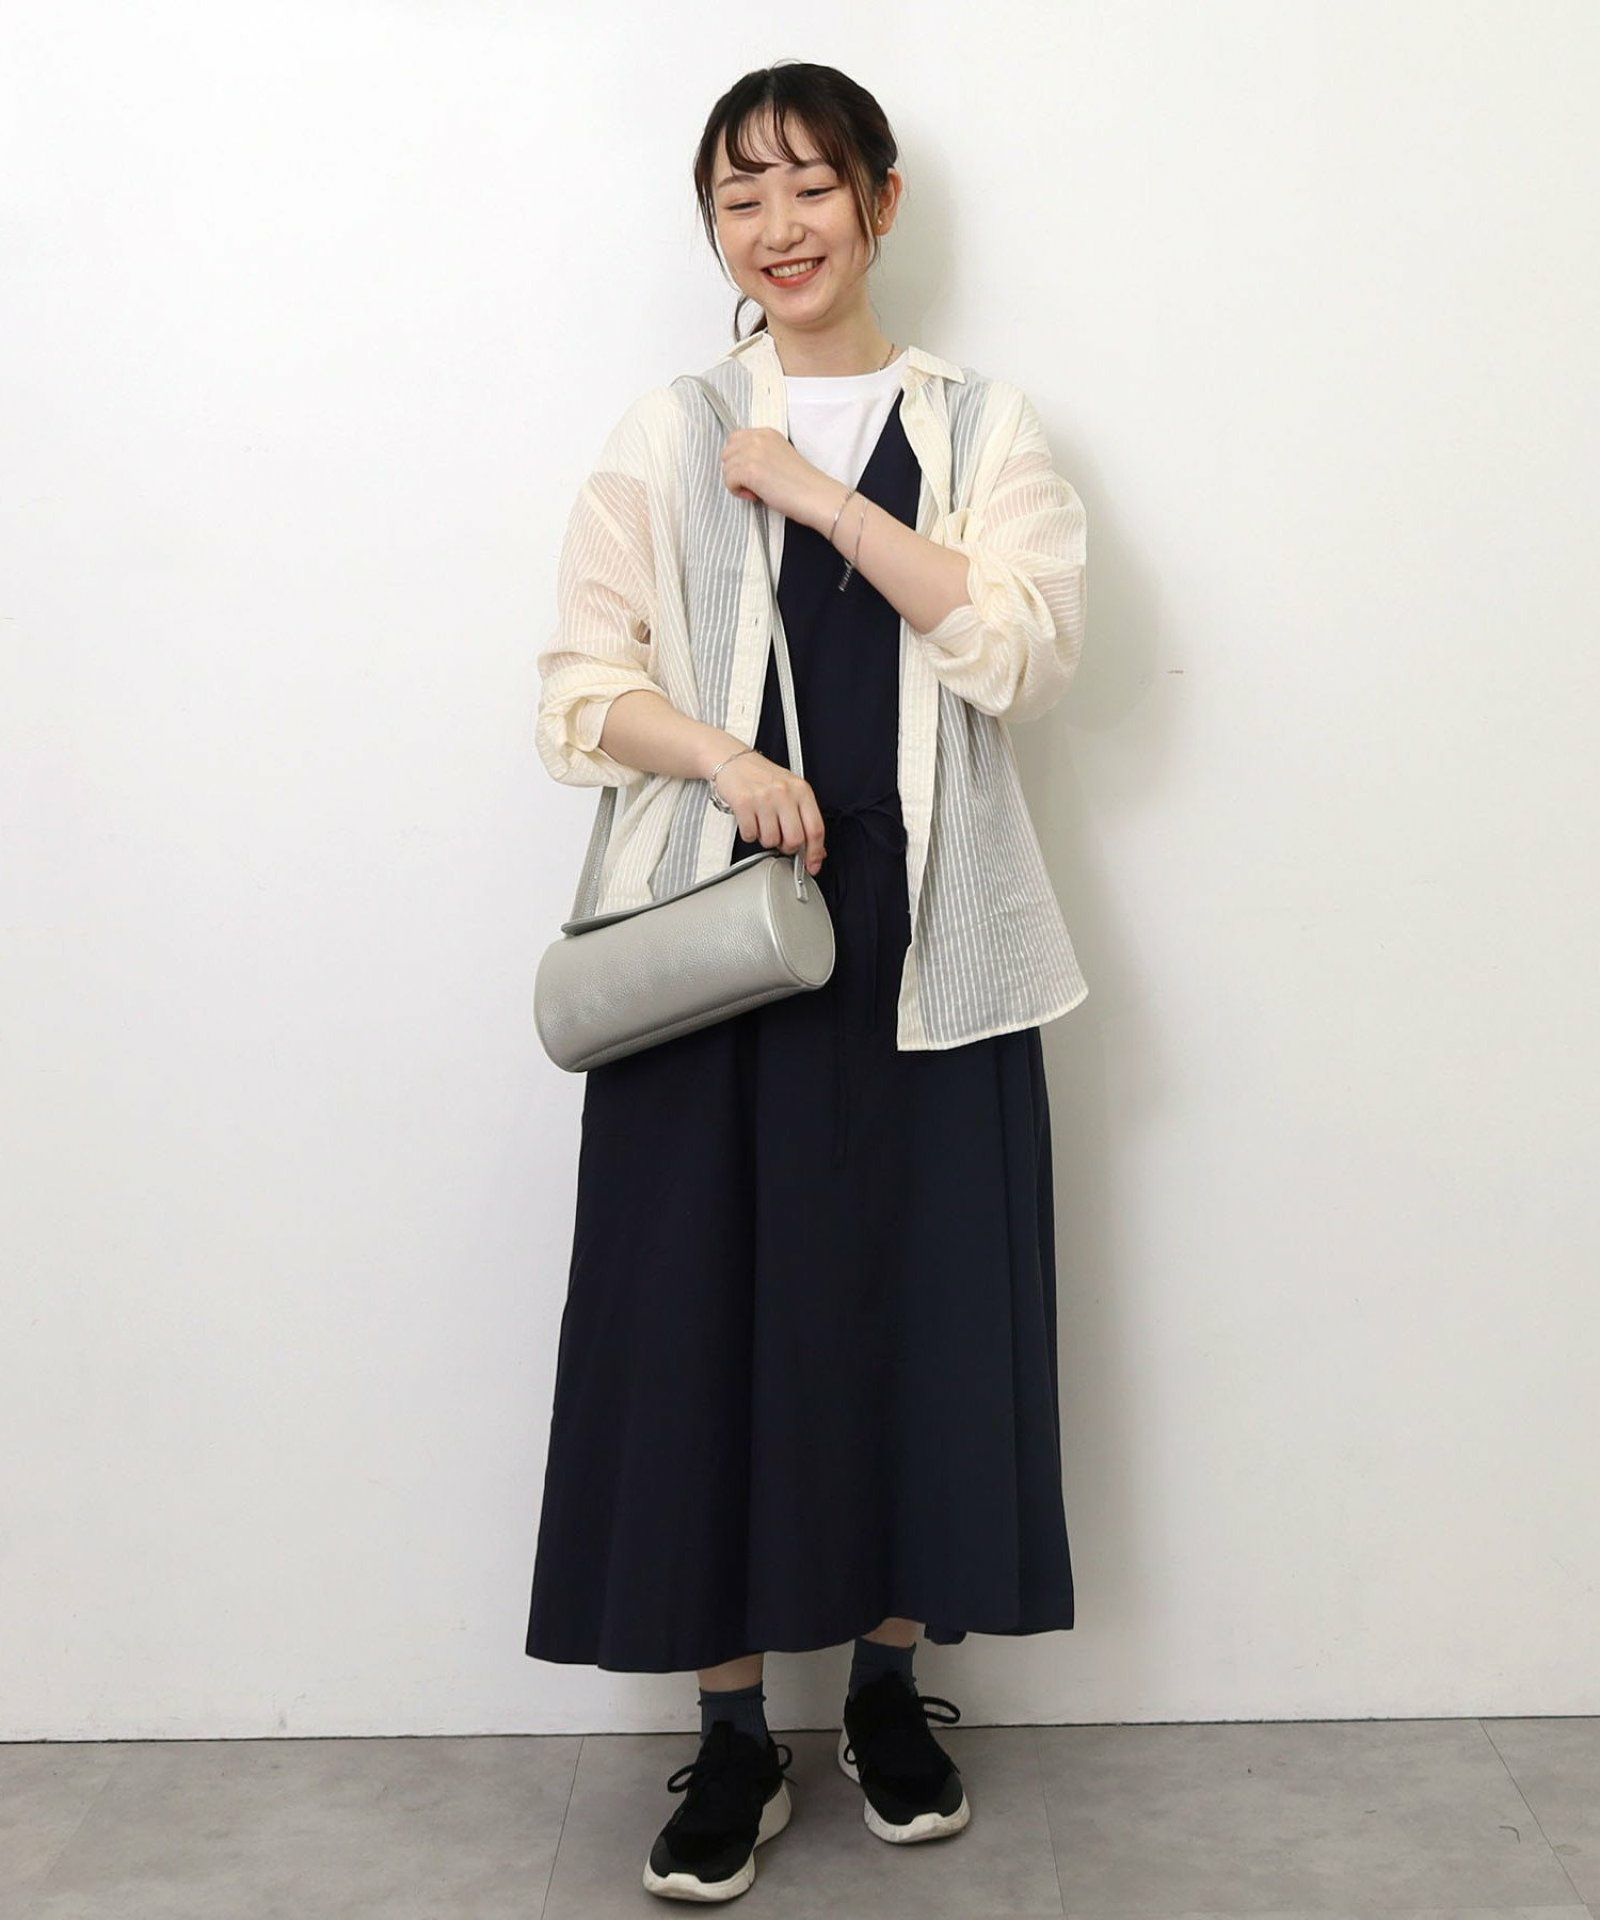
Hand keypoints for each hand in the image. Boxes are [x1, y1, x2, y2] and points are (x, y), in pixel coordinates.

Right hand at [715, 750, 827, 876]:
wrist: (733, 760)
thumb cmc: (763, 777)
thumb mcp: (791, 791)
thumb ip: (805, 818)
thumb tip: (816, 850)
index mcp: (801, 790)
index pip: (816, 828)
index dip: (815, 852)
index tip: (812, 864)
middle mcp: (784, 793)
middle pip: (794, 839)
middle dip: (787, 846)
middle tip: (781, 839)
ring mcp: (764, 798)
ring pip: (771, 840)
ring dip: (766, 838)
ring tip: (762, 823)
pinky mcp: (744, 803)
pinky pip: (750, 835)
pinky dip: (749, 833)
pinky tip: (750, 819)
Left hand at [717, 427, 841, 530]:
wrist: (816, 495)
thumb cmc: (802, 483)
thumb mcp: (779, 456)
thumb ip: (760, 453)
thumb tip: (742, 464)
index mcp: (766, 433)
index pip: (735, 439)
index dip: (739, 459)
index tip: (753, 473)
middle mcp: (758, 438)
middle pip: (727, 452)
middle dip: (735, 470)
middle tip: (753, 483)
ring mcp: (753, 453)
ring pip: (726, 468)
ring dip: (737, 483)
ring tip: (757, 491)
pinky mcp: (750, 470)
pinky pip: (729, 481)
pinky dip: (738, 492)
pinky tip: (756, 495)